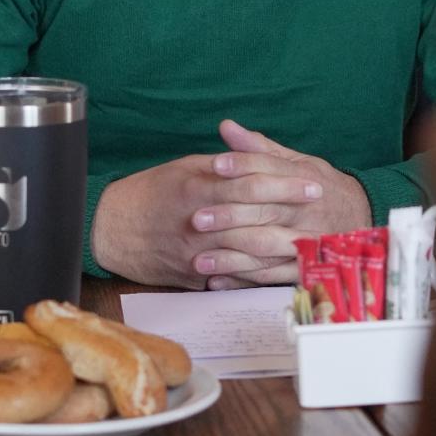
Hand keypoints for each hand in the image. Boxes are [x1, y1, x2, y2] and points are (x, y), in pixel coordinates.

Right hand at [89, 145, 326, 288]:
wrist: (110, 229)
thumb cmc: (150, 192)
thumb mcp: (183, 168)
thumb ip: (221, 166)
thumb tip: (254, 157)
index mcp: (197, 187)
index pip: (250, 183)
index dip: (284, 183)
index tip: (313, 182)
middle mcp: (197, 222)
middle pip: (254, 217)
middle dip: (292, 214)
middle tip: (325, 212)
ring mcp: (194, 254)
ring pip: (246, 252)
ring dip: (282, 248)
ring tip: (313, 242)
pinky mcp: (191, 277)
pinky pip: (229, 277)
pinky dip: (256, 274)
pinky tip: (282, 270)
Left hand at [192, 120, 371, 289]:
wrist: (359, 216)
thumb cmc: (319, 185)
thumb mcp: (296, 161)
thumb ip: (259, 148)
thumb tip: (226, 126)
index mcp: (304, 179)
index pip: (271, 168)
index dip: (242, 165)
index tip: (214, 165)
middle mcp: (305, 211)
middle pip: (265, 211)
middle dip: (229, 216)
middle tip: (197, 219)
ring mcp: (306, 241)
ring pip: (266, 248)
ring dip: (231, 256)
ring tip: (199, 258)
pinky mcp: (304, 267)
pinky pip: (271, 276)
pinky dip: (243, 280)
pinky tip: (216, 281)